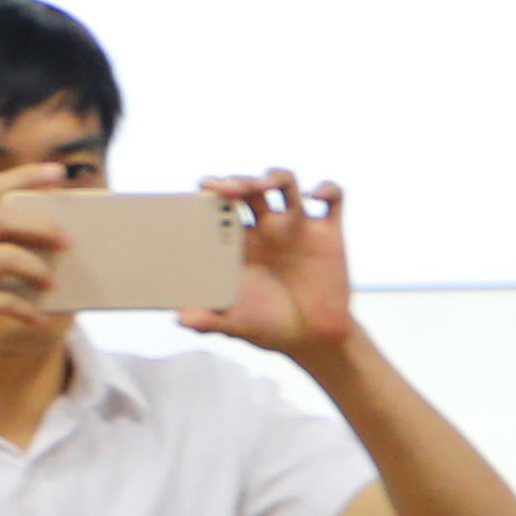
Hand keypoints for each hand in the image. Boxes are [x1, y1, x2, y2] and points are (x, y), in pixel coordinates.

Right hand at [0, 162, 73, 376]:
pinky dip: (25, 309)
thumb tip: (40, 247)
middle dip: (42, 226)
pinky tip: (36, 318)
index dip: (23, 176)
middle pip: (1, 218)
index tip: (58, 170)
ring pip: (4, 256)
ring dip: (37, 269)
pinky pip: (1, 300)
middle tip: (69, 240)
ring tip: (52, 284)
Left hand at [189, 172, 354, 361]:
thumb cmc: (266, 327)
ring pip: (285, 184)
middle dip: (237, 180)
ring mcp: (297, 228)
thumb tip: (182, 319)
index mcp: (237, 242)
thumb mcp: (234, 324)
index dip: (211, 193)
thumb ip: (208, 320)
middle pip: (248, 188)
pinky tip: (315, 196)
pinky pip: (333, 199)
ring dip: (273, 176)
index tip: (203, 192)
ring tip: (264, 185)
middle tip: (228, 190)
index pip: (219, 205)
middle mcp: (266, 228)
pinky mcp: (329, 234)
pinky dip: (327, 189)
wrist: (312, 338)